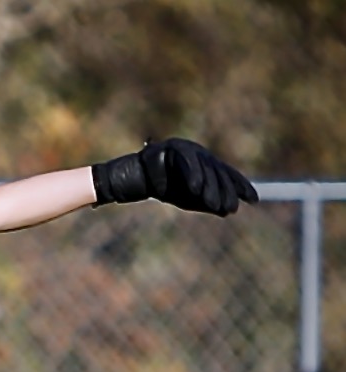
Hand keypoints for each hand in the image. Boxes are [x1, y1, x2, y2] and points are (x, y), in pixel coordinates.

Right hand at [92, 138, 258, 216]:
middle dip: (225, 191)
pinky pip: (185, 161)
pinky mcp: (170, 147)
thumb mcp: (187, 199)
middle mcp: (198, 151)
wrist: (131, 181)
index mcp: (205, 162)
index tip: (253, 201)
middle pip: (217, 170)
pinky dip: (191, 174)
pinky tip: (195, 188)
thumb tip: (228, 211)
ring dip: (210, 187)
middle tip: (230, 209)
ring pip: (204, 166)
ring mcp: (185, 147)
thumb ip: (206, 202)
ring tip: (215, 204)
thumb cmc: (161, 188)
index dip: (240, 186)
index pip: (226, 173)